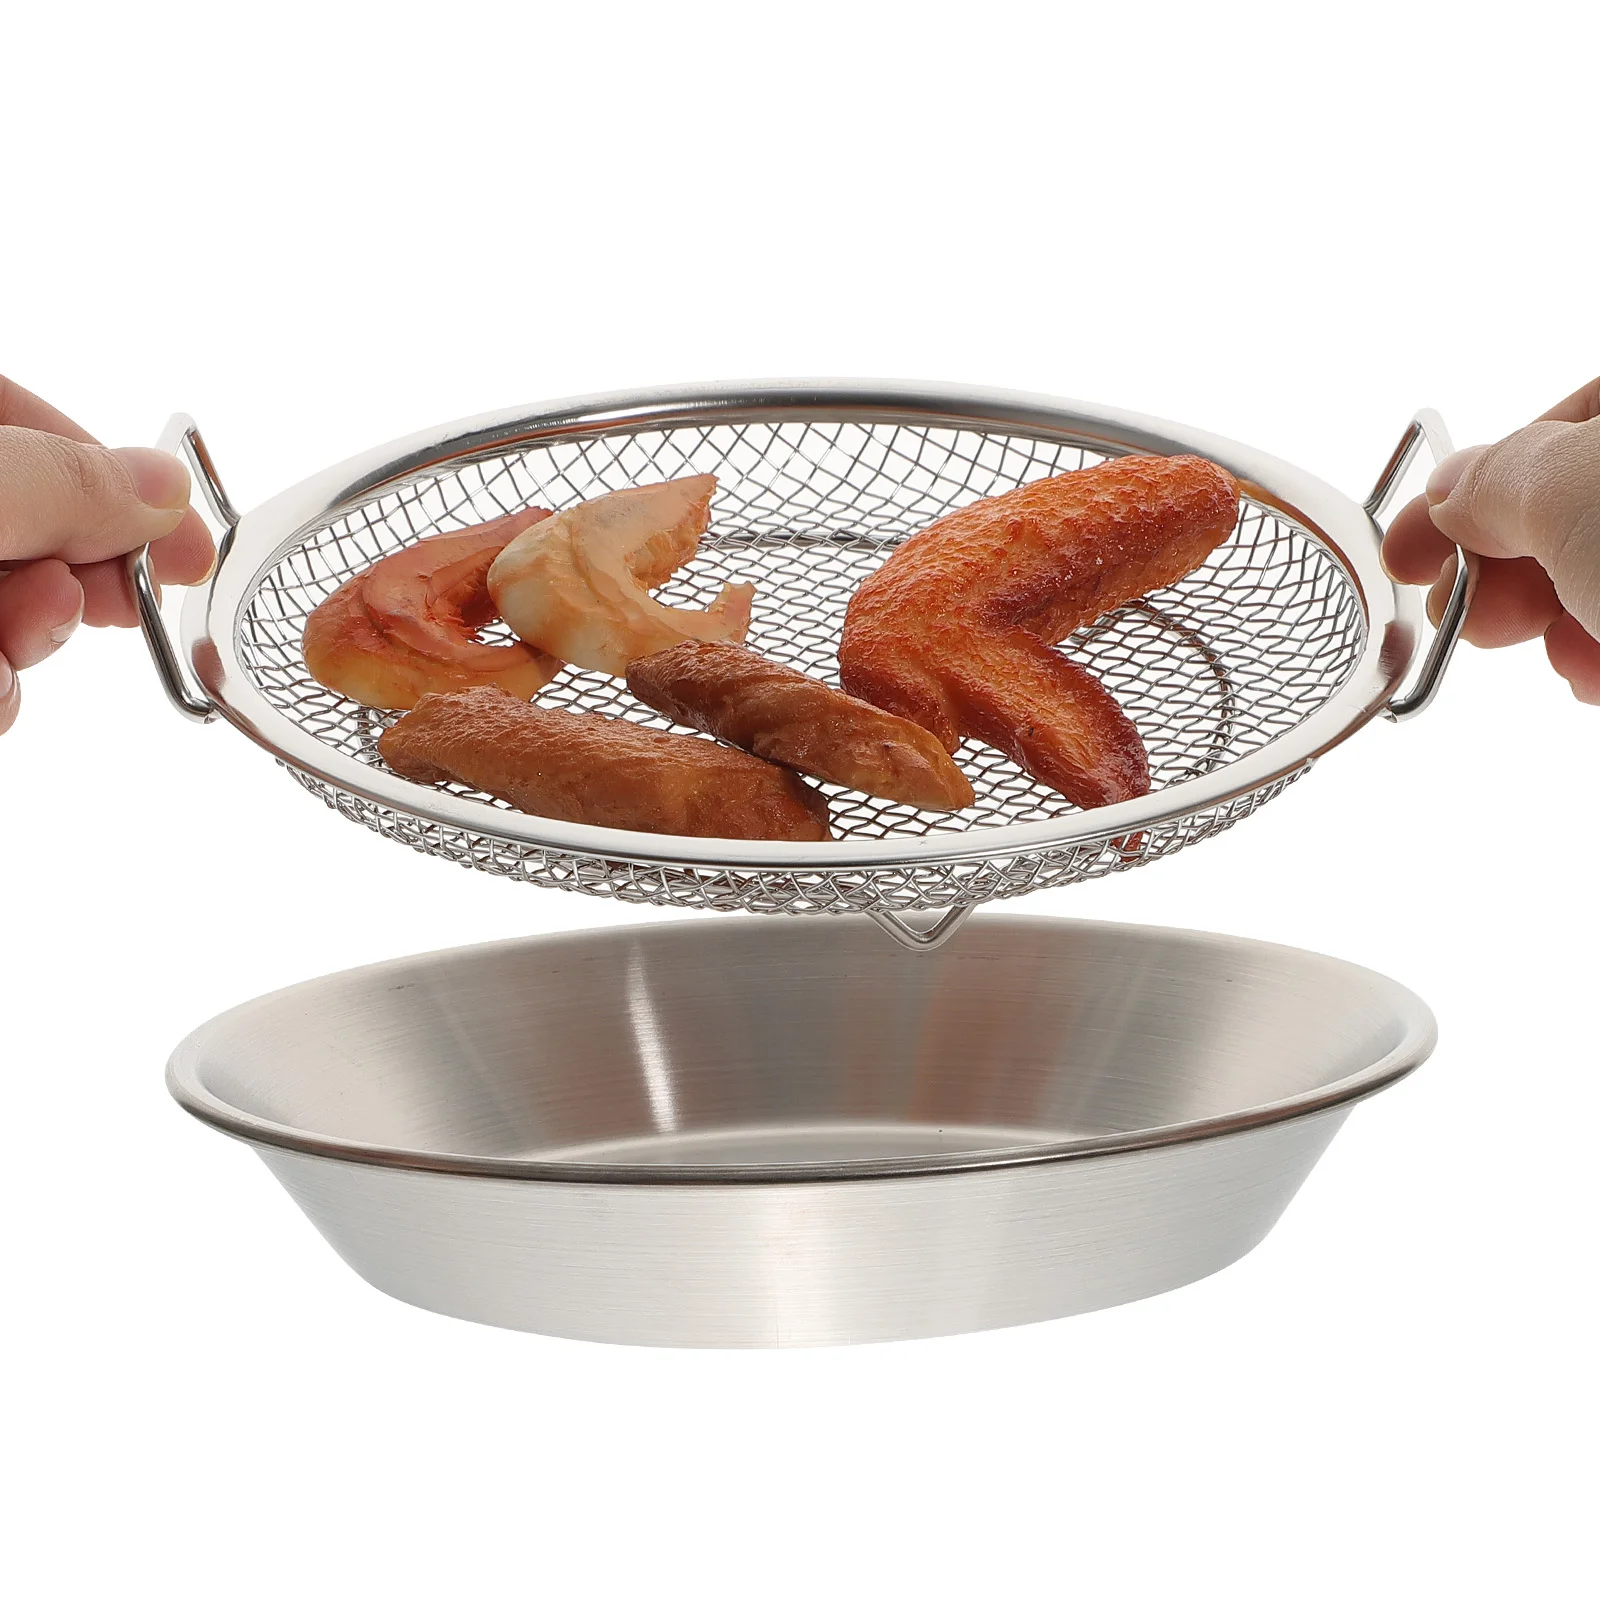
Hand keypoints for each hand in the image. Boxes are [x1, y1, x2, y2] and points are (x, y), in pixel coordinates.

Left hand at [0, 377, 214, 734]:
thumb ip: (66, 485)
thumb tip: (161, 488)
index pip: (31, 421)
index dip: (117, 481)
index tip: (186, 547)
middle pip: (33, 521)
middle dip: (76, 575)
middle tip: (109, 605)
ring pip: (10, 605)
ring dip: (29, 642)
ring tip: (0, 654)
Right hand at [1383, 377, 1599, 704]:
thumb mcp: (1573, 486)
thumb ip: (1498, 478)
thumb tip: (1451, 490)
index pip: (1563, 418)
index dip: (1481, 479)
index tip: (1417, 542)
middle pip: (1572, 501)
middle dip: (1502, 561)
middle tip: (1455, 607)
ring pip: (1599, 569)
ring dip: (1546, 617)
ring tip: (1526, 646)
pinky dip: (1598, 652)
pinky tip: (1588, 674)